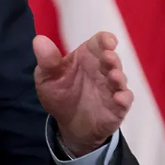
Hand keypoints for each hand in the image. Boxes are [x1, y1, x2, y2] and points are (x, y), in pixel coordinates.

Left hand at [33, 31, 132, 155]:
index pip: (100, 42)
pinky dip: (124, 98)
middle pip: (112, 59)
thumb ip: (47, 61)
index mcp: (87, 57)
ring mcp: (112, 88)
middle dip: (112, 58)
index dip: (106, 39)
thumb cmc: (60, 94)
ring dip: (119, 76)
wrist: (69, 125)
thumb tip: (38, 40)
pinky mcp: (117, 106)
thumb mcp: (47, 77)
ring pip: (120, 78)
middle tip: (108, 57)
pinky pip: (125, 100)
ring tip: (113, 76)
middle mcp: (103, 70)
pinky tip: (118, 98)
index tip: (108, 41)